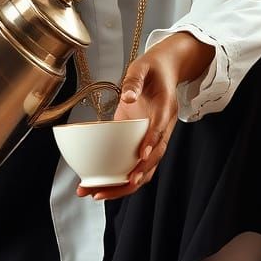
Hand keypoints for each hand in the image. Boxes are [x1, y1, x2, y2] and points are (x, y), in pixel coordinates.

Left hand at [75, 47, 179, 201]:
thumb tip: (127, 96)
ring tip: (95, 193)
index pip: (160, 131)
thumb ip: (134, 80)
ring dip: (122, 185)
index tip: (140, 155)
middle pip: (152, 161)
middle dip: (131, 178)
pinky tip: (100, 184)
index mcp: (165, 110)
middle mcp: (162, 129)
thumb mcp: (143, 66)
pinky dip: (120, 177)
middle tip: (106, 189)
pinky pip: (134, 164)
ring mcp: (153, 138)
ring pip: (144, 169)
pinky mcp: (143, 141)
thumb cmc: (153, 69)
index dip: (150, 144)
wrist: (165, 70)